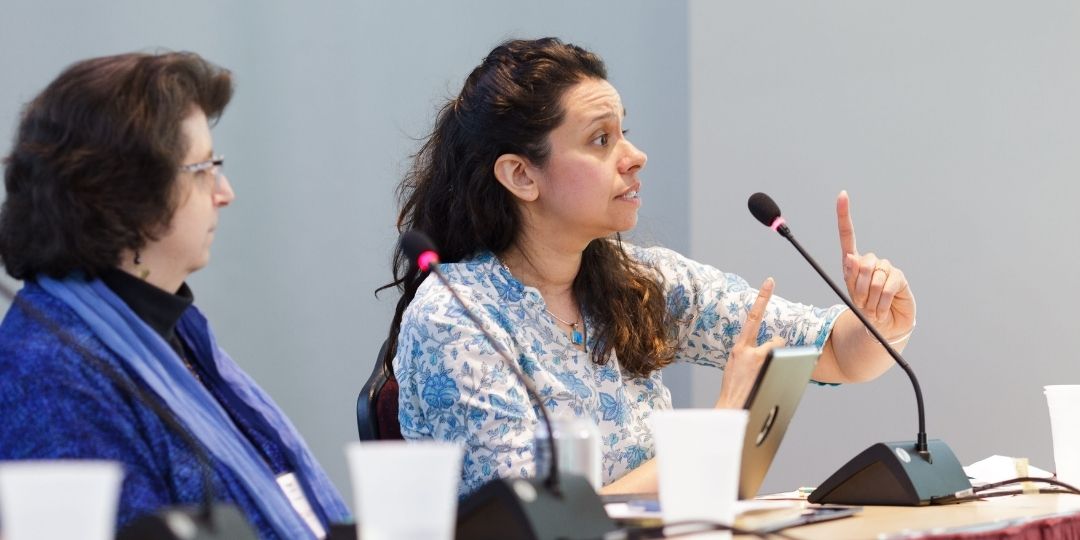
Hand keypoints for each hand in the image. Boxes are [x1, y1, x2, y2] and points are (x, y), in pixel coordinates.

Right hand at [716, 277, 785, 408]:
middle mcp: (749, 351)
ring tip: (768, 377)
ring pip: (782, 352)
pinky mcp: (768, 370)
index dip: (762, 297)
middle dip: (778, 352)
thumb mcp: (735, 369)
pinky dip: (787, 372)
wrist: (731, 409)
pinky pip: (787, 364)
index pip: (752, 317)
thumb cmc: (735, 391)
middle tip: (770, 367)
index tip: (770, 281)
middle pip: (777, 340)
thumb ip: (748, 357)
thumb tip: (764, 355)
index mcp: (739, 349)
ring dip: (781, 362)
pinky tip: (776, 381)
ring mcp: (760, 360)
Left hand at [837, 190, 915, 338]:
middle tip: (862, 303)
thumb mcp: (851, 295)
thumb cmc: (865, 310)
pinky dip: (882, 301)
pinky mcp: (899, 278)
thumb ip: (850, 277)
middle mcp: (871, 262)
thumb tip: (851, 257)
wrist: (882, 326)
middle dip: (859, 288)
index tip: (842, 195)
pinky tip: (883, 308)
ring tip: (873, 307)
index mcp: (853, 263)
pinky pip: (888, 286)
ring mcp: (886, 268)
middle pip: (862, 264)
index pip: (847, 235)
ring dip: (870, 299)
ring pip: (874, 278)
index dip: (844, 215)